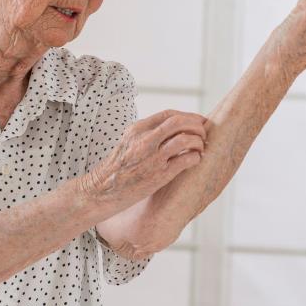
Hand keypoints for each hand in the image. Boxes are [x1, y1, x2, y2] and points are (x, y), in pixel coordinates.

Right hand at [80, 110, 207, 210]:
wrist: (100, 191)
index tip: (198, 121)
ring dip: (199, 142)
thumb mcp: (128, 142)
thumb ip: (146, 134)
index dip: (188, 116)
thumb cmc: (116, 169)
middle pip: (179, 122)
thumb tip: (170, 129)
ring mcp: (152, 158)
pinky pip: (185, 160)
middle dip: (197, 126)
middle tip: (204, 133)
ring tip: (201, 148)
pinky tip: (195, 160)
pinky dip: (195, 157)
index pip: (169, 114)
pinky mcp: (158, 176)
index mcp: (137, 130)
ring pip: (185, 139)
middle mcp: (144, 141)